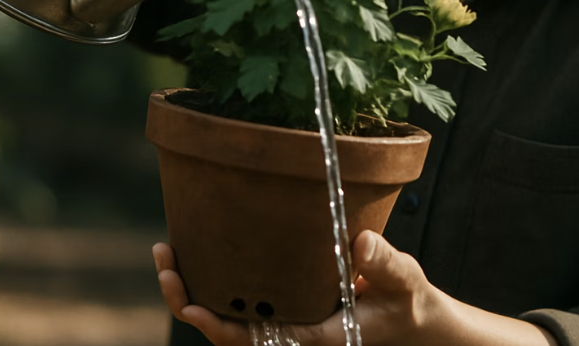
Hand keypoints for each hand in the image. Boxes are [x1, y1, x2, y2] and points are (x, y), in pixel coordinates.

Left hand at [153, 231, 444, 345]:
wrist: (415, 323)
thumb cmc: (409, 305)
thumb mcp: (406, 282)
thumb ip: (385, 263)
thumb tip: (358, 242)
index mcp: (317, 336)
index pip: (260, 338)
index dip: (222, 325)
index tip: (193, 306)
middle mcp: (295, 334)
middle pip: (229, 334)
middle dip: (191, 302)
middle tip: (164, 263)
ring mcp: (290, 322)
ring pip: (231, 321)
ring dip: (197, 291)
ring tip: (168, 253)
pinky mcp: (292, 308)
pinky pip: (247, 304)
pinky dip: (221, 283)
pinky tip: (206, 253)